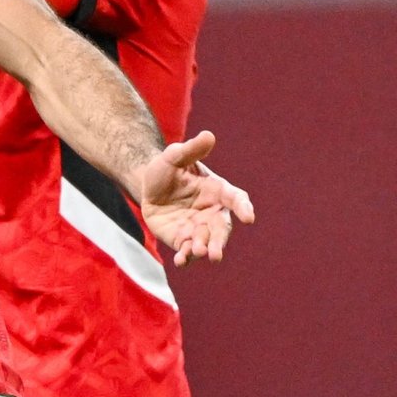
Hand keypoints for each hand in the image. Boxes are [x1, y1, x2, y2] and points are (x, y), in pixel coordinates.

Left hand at [137, 130, 255, 265]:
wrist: (148, 185)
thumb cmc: (167, 169)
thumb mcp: (174, 156)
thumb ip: (191, 149)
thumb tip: (208, 135)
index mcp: (218, 191)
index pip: (236, 199)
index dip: (243, 208)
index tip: (248, 217)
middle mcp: (212, 213)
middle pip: (221, 229)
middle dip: (219, 241)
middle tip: (216, 252)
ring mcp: (198, 228)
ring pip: (205, 242)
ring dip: (203, 249)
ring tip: (198, 253)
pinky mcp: (182, 239)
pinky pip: (186, 250)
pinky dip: (185, 257)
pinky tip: (180, 261)